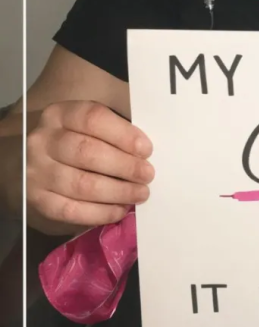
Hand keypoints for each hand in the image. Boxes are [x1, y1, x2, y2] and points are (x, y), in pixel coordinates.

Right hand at [26, 101, 153, 234]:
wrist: (38, 161)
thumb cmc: (82, 137)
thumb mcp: (96, 119)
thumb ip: (122, 121)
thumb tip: (154, 136)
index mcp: (61, 114)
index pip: (92, 118)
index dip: (123, 134)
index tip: (147, 149)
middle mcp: (43, 140)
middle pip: (86, 152)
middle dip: (124, 166)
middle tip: (148, 175)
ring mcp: (36, 172)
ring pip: (81, 184)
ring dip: (117, 192)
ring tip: (140, 194)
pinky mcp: (37, 200)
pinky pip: (70, 210)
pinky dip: (100, 213)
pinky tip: (119, 210)